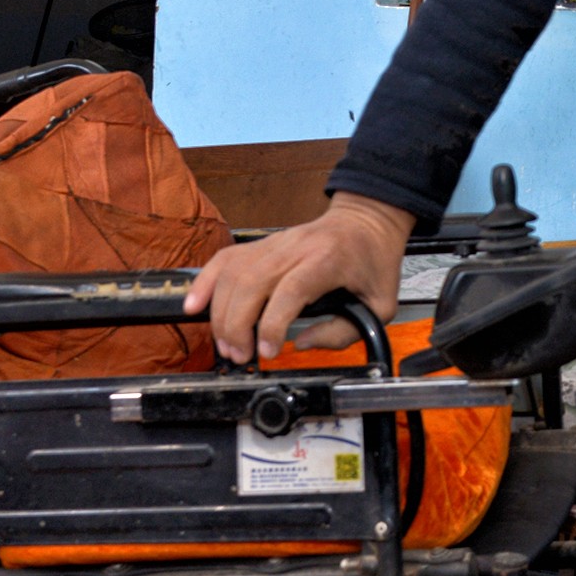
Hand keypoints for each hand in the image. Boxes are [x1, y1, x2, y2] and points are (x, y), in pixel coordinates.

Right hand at [184, 192, 415, 363]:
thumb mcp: (381, 304)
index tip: (269, 351)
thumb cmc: (373, 260)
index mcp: (327, 260)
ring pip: (233, 274)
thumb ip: (344, 331)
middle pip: (251, 284)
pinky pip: (225, 259)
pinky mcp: (261, 245)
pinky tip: (195, 305)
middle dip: (237, 327)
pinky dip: (206, 282)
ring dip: (221, 314)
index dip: (273, 325)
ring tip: (226, 344)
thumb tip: (304, 345)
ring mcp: (275, 244)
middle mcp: (296, 248)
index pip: (289, 291)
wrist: (368, 220)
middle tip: (240, 355)